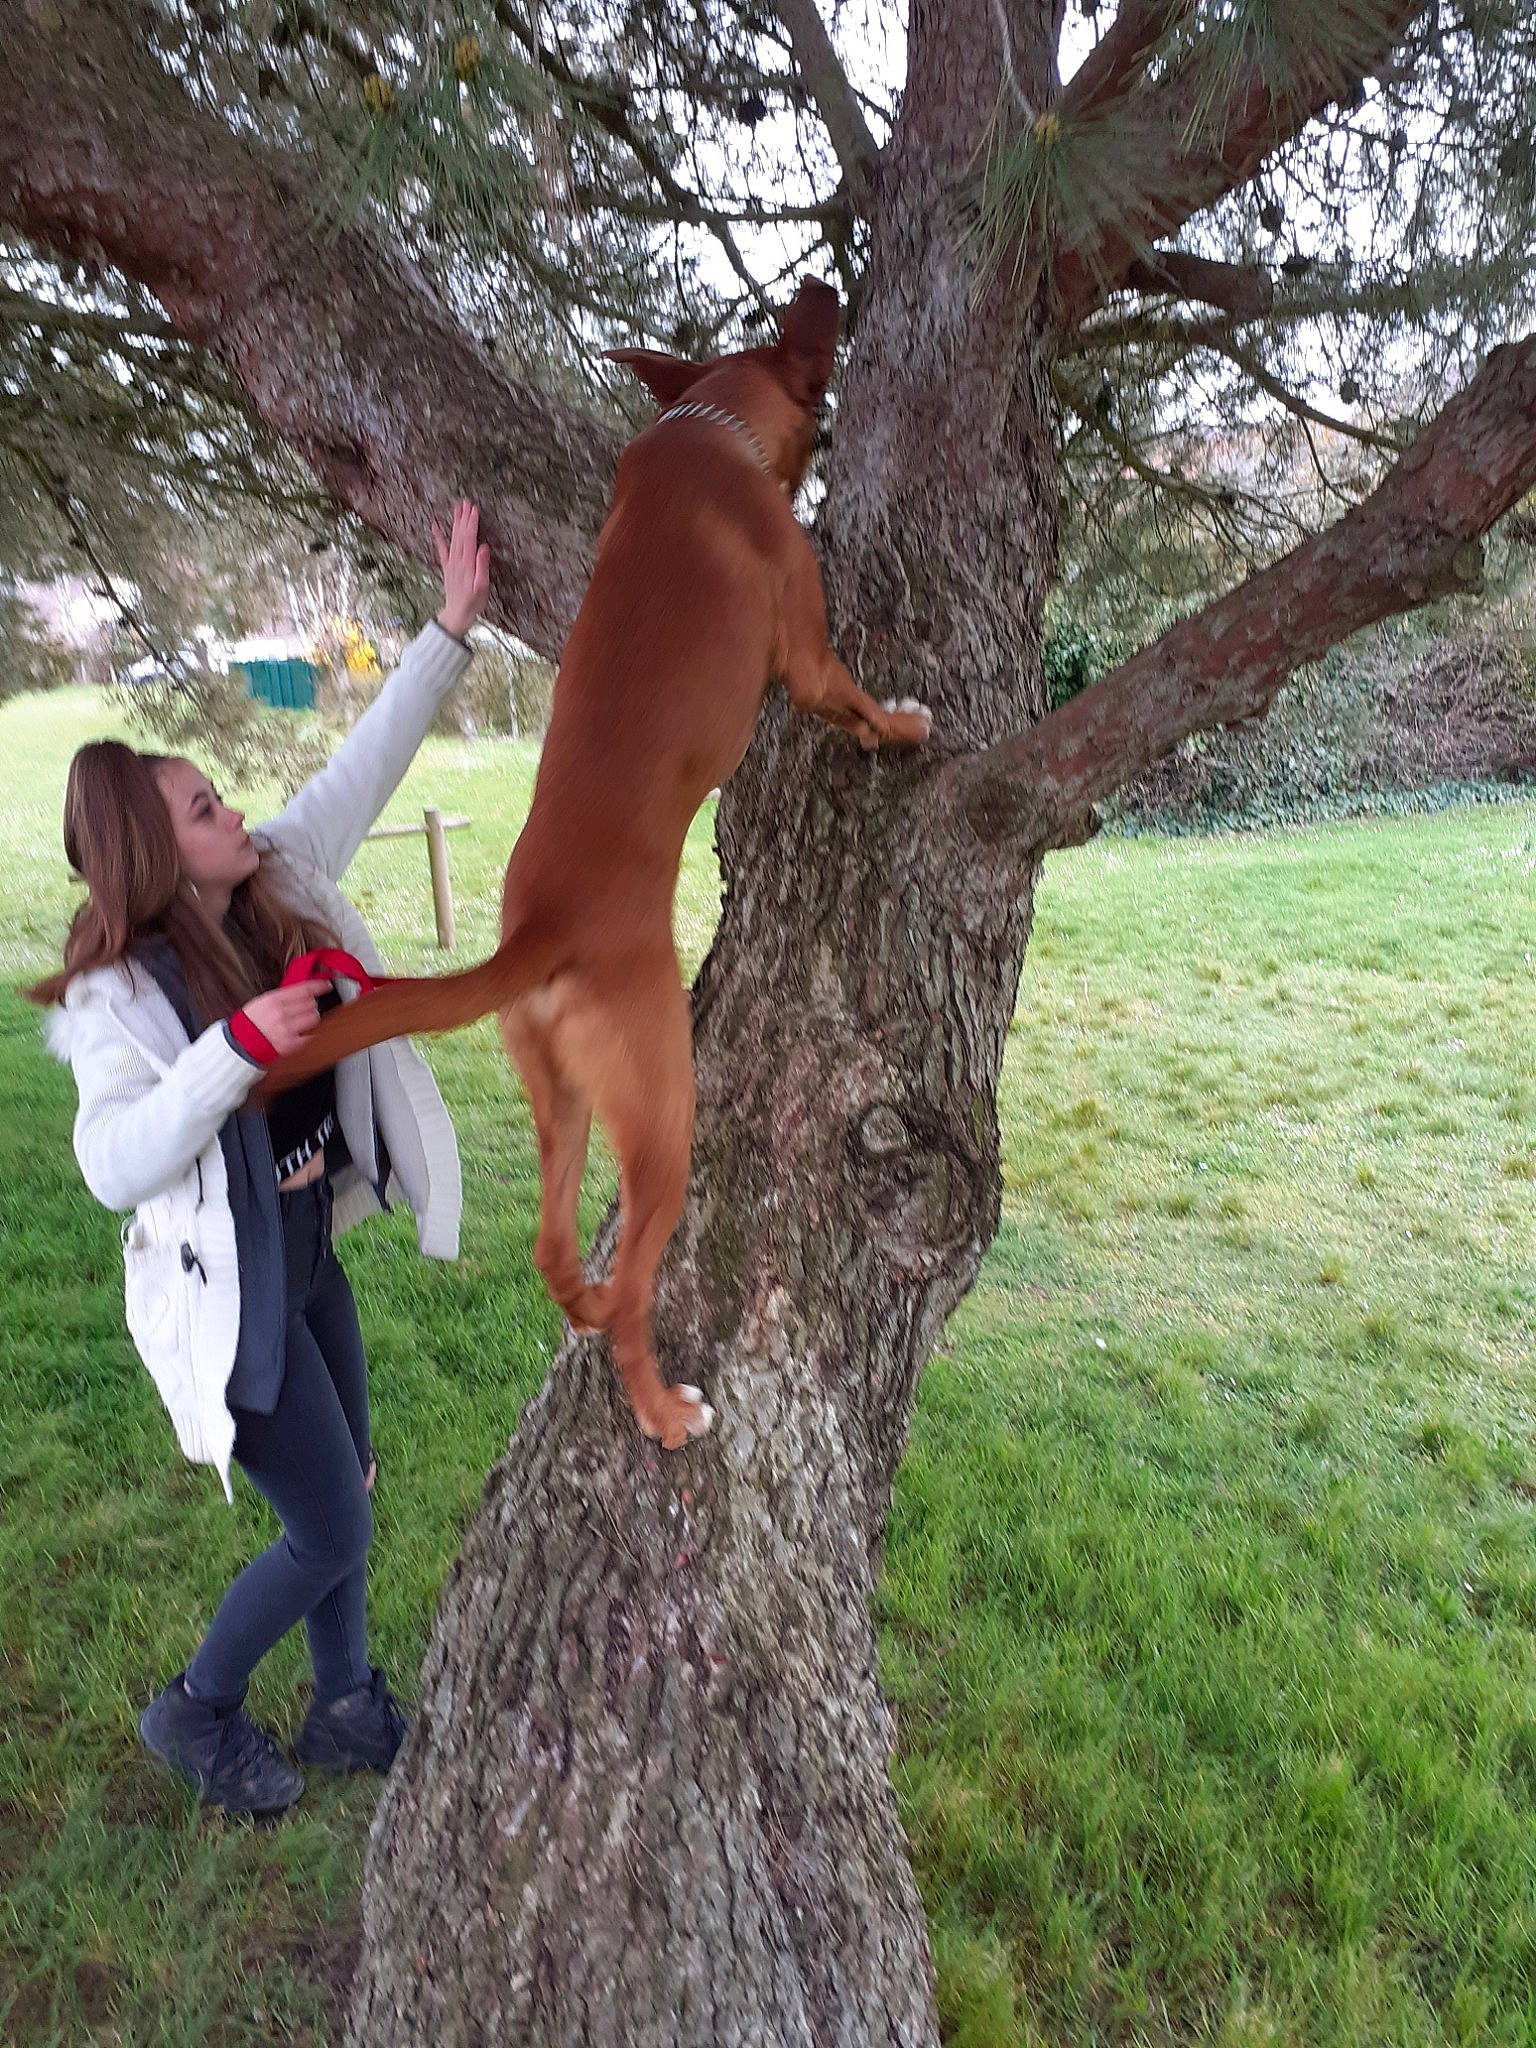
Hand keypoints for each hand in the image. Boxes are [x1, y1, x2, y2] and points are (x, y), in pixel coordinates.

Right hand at [240, 979, 330, 1057]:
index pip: (303, 989)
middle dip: (310, 1005)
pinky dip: (308, 1033)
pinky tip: (299, 1033)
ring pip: (314, 1018)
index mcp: (273, 1000)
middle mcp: (281, 1013)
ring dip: (311, 1018)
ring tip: (301, 1021)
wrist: (240, 1045)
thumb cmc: (250, 1023)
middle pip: (311, 1003)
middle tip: (303, 1008)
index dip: (318, 986)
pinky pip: (311, 1035)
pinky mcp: (291, 1044)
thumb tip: (302, 990)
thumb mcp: (262, 1002)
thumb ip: (282, 996)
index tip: (326, 985)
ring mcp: (287, 1029)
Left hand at [434, 499, 490, 638]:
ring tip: (457, 508)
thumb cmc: (473, 602)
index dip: (472, 523)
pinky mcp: (447, 567)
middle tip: (466, 502)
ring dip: (455, 522)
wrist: (457, 614)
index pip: (469, 538)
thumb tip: (483, 547)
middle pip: (460, 535)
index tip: (474, 509)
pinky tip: (435, 526)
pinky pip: (441, 549)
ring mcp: (451, 563)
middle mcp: (457, 560)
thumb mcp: (482, 587)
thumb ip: (482, 566)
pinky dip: (438, 537)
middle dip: (463, 518)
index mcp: (467, 564)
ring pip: (452, 538)